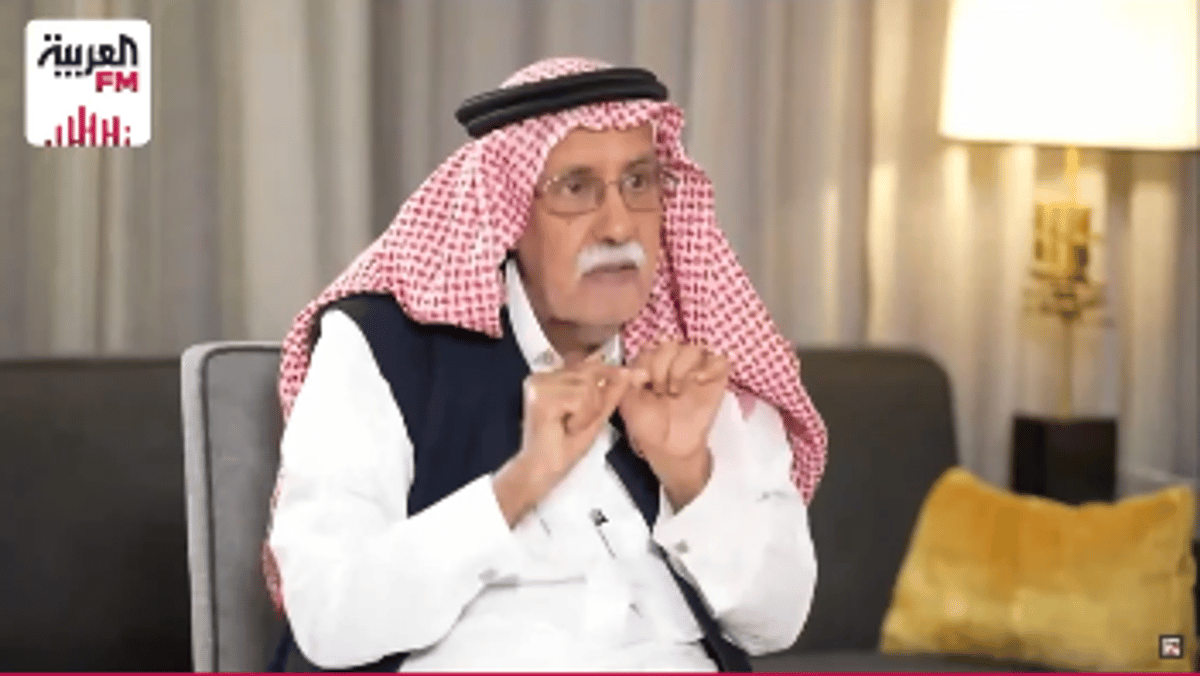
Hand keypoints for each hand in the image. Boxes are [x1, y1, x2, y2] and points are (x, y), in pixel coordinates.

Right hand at [494, 354, 630, 525]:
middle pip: (590, 373)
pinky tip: (566, 428)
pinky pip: (580, 398)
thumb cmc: (564, 447)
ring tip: (570, 427)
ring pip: (587, 386)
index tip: (632, 375)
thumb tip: (629, 372)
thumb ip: (609, 393)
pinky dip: (581, 417)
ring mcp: (538, 383)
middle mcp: (541, 376)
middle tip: (576, 424)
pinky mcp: (540, 395)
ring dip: (587, 412)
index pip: (587, 366)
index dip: (609, 372)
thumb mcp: (594, 416)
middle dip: (594, 402)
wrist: (540, 472)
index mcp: (551, 378)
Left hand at [618, 340, 729, 506]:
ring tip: (675, 391)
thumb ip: (628, 381)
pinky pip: (720, 360)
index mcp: (651, 363)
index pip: (650, 347)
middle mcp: (674, 362)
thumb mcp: (628, 403)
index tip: (643, 383)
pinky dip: (709, 367)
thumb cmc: (648, 425)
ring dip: (681, 367)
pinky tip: (699, 381)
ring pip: (694, 348)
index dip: (645, 363)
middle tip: (659, 391)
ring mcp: (696, 370)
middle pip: (670, 344)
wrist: (669, 448)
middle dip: (661, 366)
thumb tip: (638, 369)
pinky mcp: (716, 380)